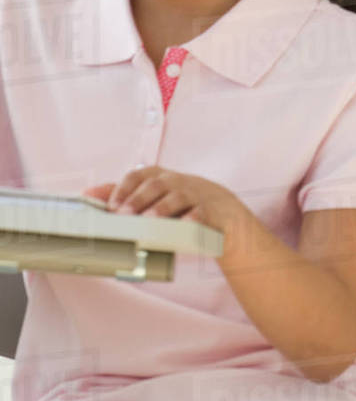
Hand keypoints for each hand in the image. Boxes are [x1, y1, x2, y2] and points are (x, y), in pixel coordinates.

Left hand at [84, 167, 248, 234]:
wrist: (223, 212)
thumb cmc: (181, 204)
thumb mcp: (156, 196)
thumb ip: (124, 195)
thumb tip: (88, 193)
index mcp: (162, 178)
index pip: (139, 175)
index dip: (124, 189)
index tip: (111, 207)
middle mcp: (178, 182)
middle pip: (157, 184)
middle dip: (137, 199)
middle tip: (122, 215)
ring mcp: (196, 195)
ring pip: (178, 196)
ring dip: (161, 209)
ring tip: (147, 222)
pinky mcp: (211, 210)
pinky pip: (201, 212)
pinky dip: (192, 219)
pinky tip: (183, 226)